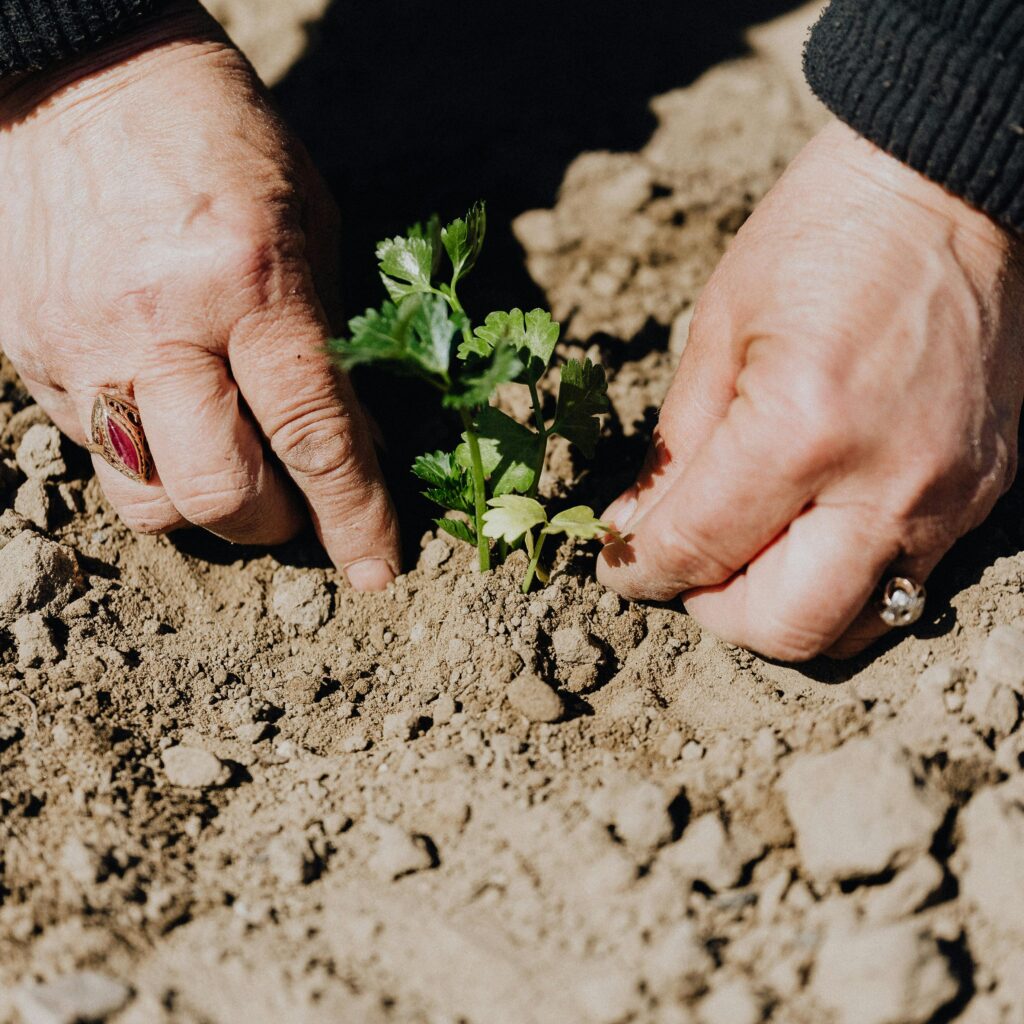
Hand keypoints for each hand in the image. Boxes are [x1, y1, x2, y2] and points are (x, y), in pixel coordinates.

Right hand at [0, 2, 397, 589]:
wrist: (81, 76)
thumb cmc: (221, 140)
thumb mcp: (308, 225)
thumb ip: (329, 344)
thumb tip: (353, 444)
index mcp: (248, 281)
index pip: (312, 433)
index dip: (354, 516)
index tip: (379, 570)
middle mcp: (159, 326)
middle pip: (220, 492)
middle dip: (274, 525)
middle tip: (296, 505)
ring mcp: (83, 345)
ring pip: (148, 499)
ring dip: (206, 509)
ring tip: (234, 467)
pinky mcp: (32, 355)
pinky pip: (97, 455)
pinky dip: (152, 463)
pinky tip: (174, 422)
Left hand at [598, 120, 1023, 659]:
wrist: (950, 191)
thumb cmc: (822, 239)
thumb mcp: (718, 331)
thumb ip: (674, 451)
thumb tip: (635, 534)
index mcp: (800, 428)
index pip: (700, 550)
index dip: (641, 571)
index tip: (621, 567)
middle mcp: (885, 482)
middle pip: (784, 626)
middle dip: (714, 612)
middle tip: (687, 570)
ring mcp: (946, 498)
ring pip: (851, 626)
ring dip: (780, 610)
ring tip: (748, 554)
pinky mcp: (980, 494)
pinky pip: (901, 582)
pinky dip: (838, 579)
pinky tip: (810, 527)